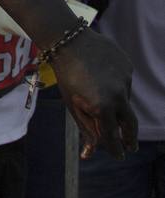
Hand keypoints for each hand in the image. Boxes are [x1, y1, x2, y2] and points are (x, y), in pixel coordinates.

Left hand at [51, 27, 137, 159]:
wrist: (69, 41)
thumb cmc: (66, 76)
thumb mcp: (72, 104)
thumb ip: (85, 127)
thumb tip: (91, 152)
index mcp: (102, 107)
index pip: (112, 136)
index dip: (115, 149)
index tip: (119, 156)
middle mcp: (119, 96)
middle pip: (130, 125)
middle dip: (130, 138)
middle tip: (131, 147)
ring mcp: (126, 81)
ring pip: (124, 100)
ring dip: (114, 102)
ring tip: (94, 89)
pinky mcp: (128, 68)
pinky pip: (123, 82)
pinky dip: (114, 84)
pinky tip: (100, 74)